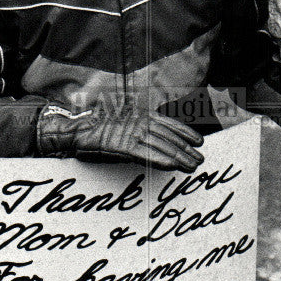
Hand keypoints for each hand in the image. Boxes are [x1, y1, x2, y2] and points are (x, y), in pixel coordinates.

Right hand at [36, 100, 204, 171]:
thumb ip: (142, 130)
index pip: (170, 124)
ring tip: (193, 166)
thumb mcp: (126, 124)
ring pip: (162, 146)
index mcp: (142, 114)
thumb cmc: (101, 127)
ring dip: (179, 157)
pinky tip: (173, 166)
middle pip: (170, 137)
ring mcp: (133, 134)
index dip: (186, 133)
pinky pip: (146, 154)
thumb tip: (161, 141)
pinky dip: (161, 159)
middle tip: (200, 160)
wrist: (79, 129)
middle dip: (187, 149)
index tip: (200, 142)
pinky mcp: (124, 146)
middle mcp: (140, 122)